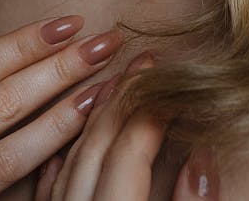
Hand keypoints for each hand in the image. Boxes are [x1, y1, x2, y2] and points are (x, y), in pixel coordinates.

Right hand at [0, 15, 122, 199]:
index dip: (26, 42)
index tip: (67, 22)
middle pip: (2, 94)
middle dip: (58, 64)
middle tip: (104, 40)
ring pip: (11, 138)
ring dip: (64, 108)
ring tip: (103, 84)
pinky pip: (5, 182)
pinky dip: (43, 157)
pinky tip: (74, 140)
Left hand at [35, 54, 218, 199]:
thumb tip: (202, 155)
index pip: (130, 151)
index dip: (153, 112)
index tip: (176, 80)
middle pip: (96, 146)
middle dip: (122, 98)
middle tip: (145, 61)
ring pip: (66, 158)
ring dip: (90, 117)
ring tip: (112, 82)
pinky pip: (46, 188)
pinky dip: (62, 156)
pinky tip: (72, 137)